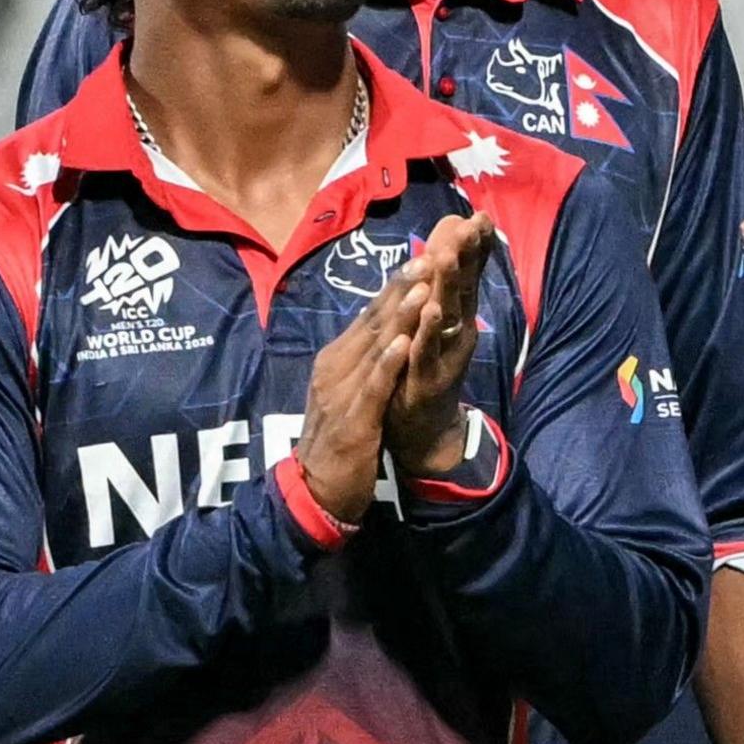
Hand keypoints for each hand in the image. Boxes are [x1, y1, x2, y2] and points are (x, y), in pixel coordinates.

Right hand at [297, 270, 415, 526]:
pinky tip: (405, 344)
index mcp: (334, 360)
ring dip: (399, 316)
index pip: (368, 317)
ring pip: (375, 348)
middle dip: (401, 288)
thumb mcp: (347, 393)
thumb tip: (384, 332)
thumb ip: (360, 363)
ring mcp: (342, 393)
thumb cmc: (337, 440)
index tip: (420, 255)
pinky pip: (373, 386)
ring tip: (422, 287)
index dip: (394, 286)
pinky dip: (388, 363)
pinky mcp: (354, 419)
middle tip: (427, 255)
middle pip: (372, 323)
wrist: (316, 488)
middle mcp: (334, 369)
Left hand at [383, 213, 496, 483]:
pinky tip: (428, 311)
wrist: (422, 424)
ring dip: (448, 286)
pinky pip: (426, 351)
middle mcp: (455, 331)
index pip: (465, 274)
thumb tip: (453, 245)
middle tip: (468, 224)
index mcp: (454, 315)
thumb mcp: (437, 323)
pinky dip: (427, 331)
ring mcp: (442, 354)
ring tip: (446, 257)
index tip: (479, 215)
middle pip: (460, 287)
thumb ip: (445, 288)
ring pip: (445, 315)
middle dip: (464, 255)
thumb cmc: (427, 364)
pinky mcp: (426, 377)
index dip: (472, 245)